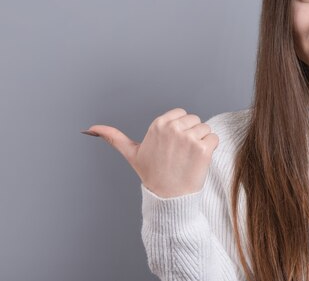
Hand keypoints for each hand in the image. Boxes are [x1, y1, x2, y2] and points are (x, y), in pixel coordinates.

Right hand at [82, 108, 218, 197]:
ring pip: (206, 129)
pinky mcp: (203, 149)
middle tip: (180, 155)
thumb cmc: (152, 174)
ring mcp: (188, 138)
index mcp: (158, 124)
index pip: (182, 114)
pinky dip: (211, 149)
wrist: (168, 197)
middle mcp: (173, 128)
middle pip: (195, 120)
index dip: (180, 129)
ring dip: (202, 142)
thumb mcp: (132, 154)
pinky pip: (215, 138)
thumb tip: (90, 128)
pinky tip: (199, 161)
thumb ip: (114, 137)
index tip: (172, 146)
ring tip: (188, 158)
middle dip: (192, 135)